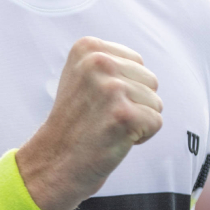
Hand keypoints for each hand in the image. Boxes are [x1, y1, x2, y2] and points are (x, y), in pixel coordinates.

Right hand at [15, 37, 162, 209]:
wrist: (54, 162)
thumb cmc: (75, 122)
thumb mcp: (81, 77)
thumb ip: (109, 61)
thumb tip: (141, 63)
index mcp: (88, 47)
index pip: (137, 61)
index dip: (125, 86)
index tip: (97, 101)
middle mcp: (98, 62)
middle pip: (150, 80)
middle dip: (134, 103)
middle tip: (103, 118)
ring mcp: (110, 88)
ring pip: (155, 101)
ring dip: (138, 120)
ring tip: (108, 128)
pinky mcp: (123, 114)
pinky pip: (156, 121)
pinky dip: (142, 136)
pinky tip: (115, 139)